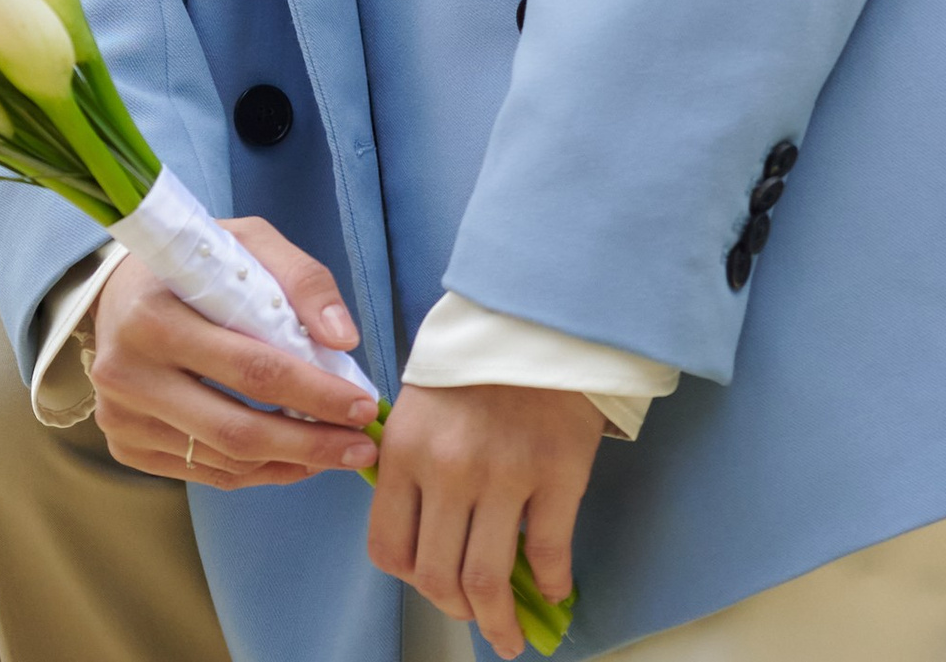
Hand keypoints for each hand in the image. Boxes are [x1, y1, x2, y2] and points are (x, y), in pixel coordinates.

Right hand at [86, 217, 381, 492]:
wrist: (116, 289)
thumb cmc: (192, 262)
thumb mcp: (246, 242)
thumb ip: (301, 280)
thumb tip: (343, 339)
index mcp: (154, 315)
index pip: (251, 367)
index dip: (314, 392)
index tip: (364, 404)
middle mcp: (129, 373)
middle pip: (237, 429)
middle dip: (311, 443)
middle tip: (362, 445)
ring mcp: (122, 417)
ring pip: (224, 460)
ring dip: (291, 462)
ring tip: (338, 452)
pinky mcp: (125, 446)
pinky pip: (205, 472)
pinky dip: (258, 472)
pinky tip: (294, 458)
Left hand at [368, 382, 602, 657]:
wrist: (539, 316)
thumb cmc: (474, 363)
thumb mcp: (420, 405)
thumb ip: (411, 467)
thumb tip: (420, 538)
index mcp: (405, 449)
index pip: (388, 548)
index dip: (410, 580)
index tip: (431, 587)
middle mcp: (448, 468)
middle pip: (438, 577)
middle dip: (455, 611)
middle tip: (474, 618)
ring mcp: (504, 473)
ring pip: (488, 581)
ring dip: (499, 624)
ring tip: (510, 636)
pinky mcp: (557, 473)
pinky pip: (548, 554)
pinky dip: (550, 585)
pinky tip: (553, 589)